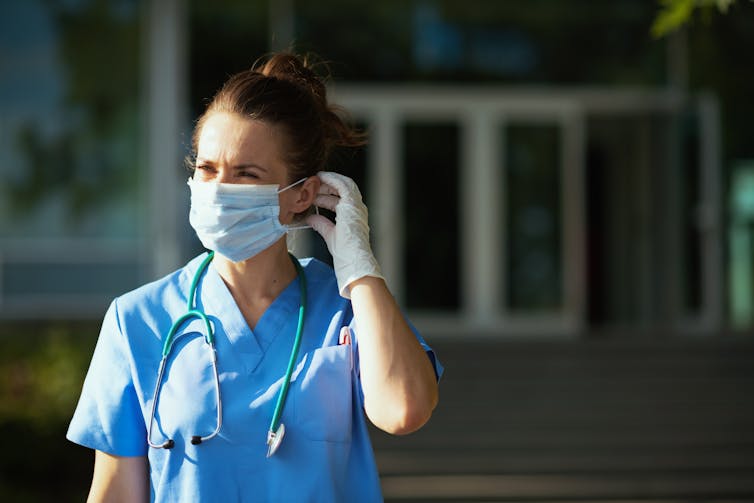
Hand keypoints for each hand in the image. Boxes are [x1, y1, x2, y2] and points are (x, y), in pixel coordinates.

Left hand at [305, 171, 383, 297]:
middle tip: (312, 185)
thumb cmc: (346, 254)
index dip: (326, 195)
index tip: (314, 194)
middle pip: (342, 190)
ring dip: (329, 180)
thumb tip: (311, 217)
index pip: (339, 200)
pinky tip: (321, 177)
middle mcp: (357, 210)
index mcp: (353, 217)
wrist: (353, 260)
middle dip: (327, 186)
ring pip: (344, 185)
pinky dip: (332, 179)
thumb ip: (321, 224)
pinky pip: (343, 186)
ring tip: (315, 178)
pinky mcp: (352, 205)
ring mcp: (356, 207)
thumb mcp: (329, 235)